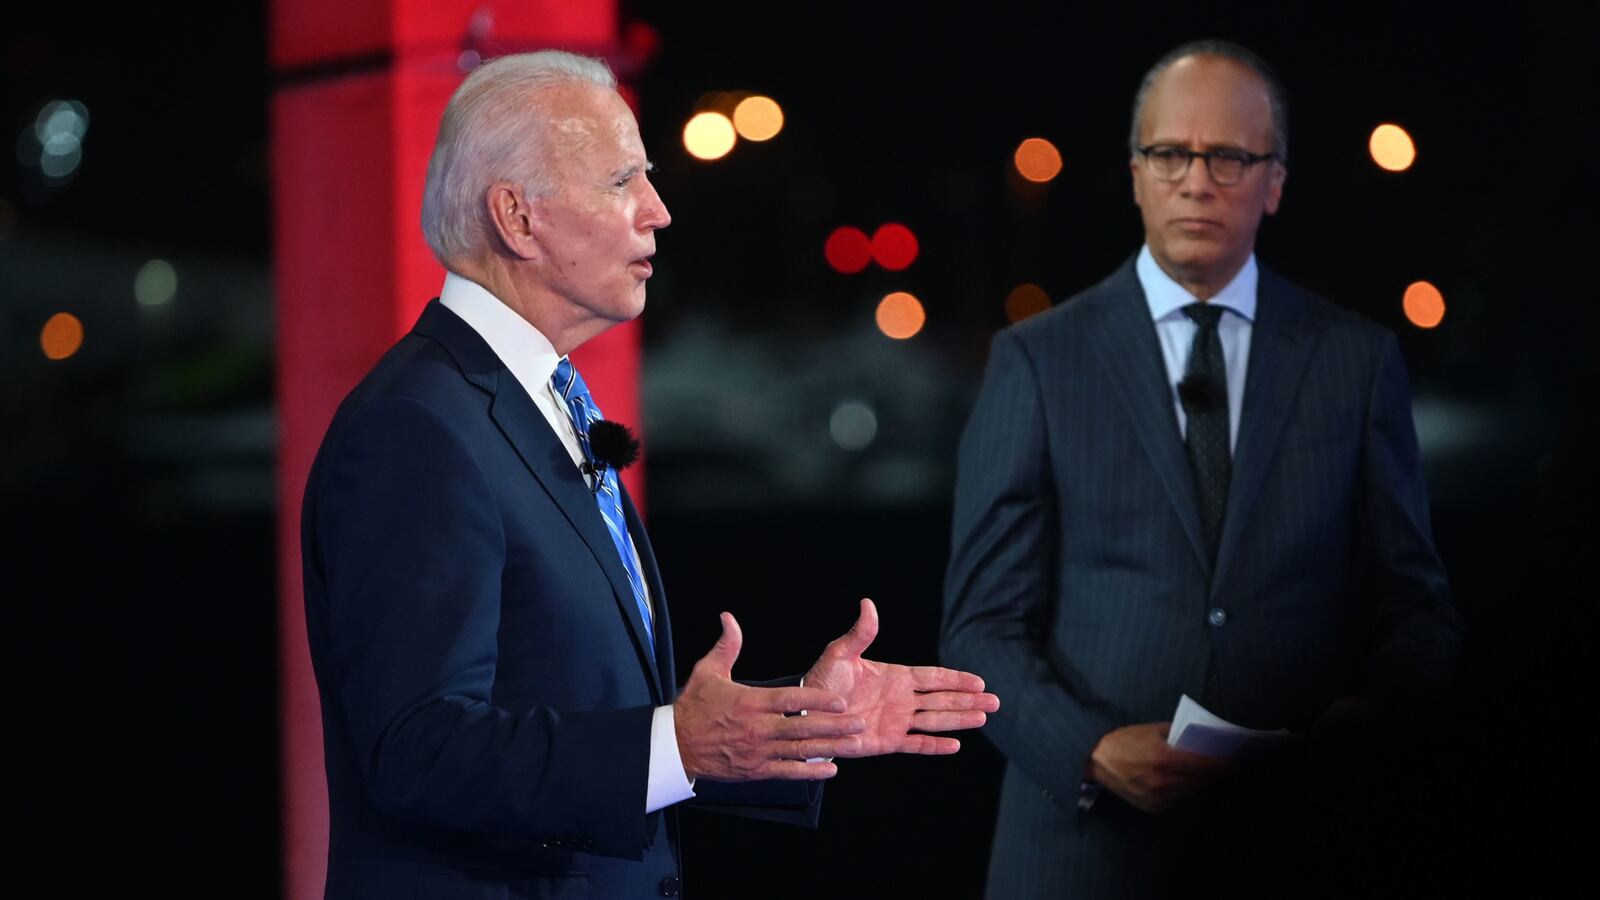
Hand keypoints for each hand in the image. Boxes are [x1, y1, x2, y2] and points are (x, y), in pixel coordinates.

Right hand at [674, 612, 866, 780]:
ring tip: (853, 744)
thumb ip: (726, 646)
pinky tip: (830, 768)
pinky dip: (809, 771)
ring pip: (800, 750)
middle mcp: (758, 728)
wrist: (675, 746)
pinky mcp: (756, 769)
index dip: (817, 699)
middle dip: (834, 726)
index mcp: (750, 702)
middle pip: (802, 726)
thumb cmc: (693, 707)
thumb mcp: (707, 671)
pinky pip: (787, 772)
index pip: (790, 700)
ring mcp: (758, 751)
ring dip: (830, 747)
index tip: (840, 700)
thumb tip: (729, 618)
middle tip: (859, 722)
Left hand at [803, 598, 999, 756]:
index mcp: (895, 677)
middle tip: (995, 701)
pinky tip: (955, 745)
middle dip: (968, 699)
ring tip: (983, 717)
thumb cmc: (821, 681)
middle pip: (942, 699)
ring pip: (935, 720)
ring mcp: (896, 721)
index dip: (956, 679)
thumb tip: (868, 604)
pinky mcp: (887, 742)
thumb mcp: (840, 654)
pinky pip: (916, 744)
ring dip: (959, 719)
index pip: (933, 677)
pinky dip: (934, 746)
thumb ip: (860, 633)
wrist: (806, 713)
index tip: (979, 681)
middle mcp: (901, 699)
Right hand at [1086, 722, 1231, 812]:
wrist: (1095, 759)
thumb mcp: (1153, 730)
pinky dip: (1185, 791)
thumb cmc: (1124, 740)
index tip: (1240, 763)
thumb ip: (1180, 736)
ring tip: (1208, 775)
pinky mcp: (1152, 807)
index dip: (1227, 766)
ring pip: (1193, 793)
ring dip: (1202, 784)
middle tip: (1229, 768)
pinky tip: (1184, 782)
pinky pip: (1178, 800)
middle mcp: (1163, 781)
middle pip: (1204, 783)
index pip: (1208, 766)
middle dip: (1217, 775)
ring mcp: (1157, 797)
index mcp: (1165, 758)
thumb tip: (1204, 741)